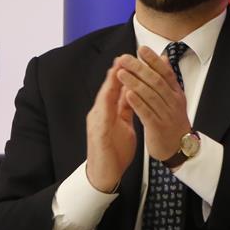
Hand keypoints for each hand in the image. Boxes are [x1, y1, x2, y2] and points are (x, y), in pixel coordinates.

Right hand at [85, 63, 136, 192]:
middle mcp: (100, 114)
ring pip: (102, 101)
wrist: (104, 173)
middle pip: (108, 90)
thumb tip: (131, 91)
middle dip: (115, 74)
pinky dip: (107, 109)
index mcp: (108, 111)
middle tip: (122, 57)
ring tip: (115, 71)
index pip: (116, 89)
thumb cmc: (114, 149)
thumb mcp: (122, 124)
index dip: (123, 74)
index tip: (133, 58)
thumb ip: (125, 108)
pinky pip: (102, 120)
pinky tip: (110, 101)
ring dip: (108, 86)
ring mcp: (97, 124)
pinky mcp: (98, 136)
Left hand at [115, 47, 190, 161]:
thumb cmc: (173, 121)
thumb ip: (167, 79)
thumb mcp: (174, 98)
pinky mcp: (158, 127)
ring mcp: (166, 114)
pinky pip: (147, 113)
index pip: (165, 73)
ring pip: (150, 95)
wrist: (179, 147)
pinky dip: (137, 102)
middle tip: (125, 58)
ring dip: (134, 82)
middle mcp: (173, 102)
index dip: (153, 61)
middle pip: (156, 81)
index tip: (141, 49)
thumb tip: (162, 58)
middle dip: (140, 68)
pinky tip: (127, 94)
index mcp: (176, 93)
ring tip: (121, 73)